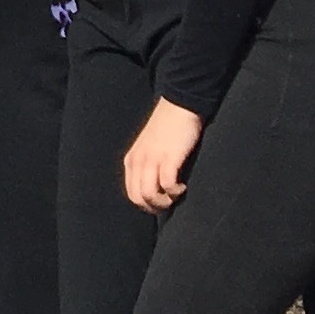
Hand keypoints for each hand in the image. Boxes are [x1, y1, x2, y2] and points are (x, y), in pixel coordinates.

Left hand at [124, 97, 204, 212]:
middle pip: (139, 197)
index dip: (146, 205)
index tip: (161, 204)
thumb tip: (153, 189)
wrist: (179, 107)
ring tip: (177, 195)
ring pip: (150, 195)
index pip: (131, 193)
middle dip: (155, 207)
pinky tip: (183, 186)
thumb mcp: (149, 149)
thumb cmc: (168, 129)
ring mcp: (152, 160)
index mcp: (131, 161)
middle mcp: (138, 161)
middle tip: (170, 202)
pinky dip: (175, 191)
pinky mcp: (169, 158)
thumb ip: (147, 166)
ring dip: (165, 201)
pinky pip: (167, 185)